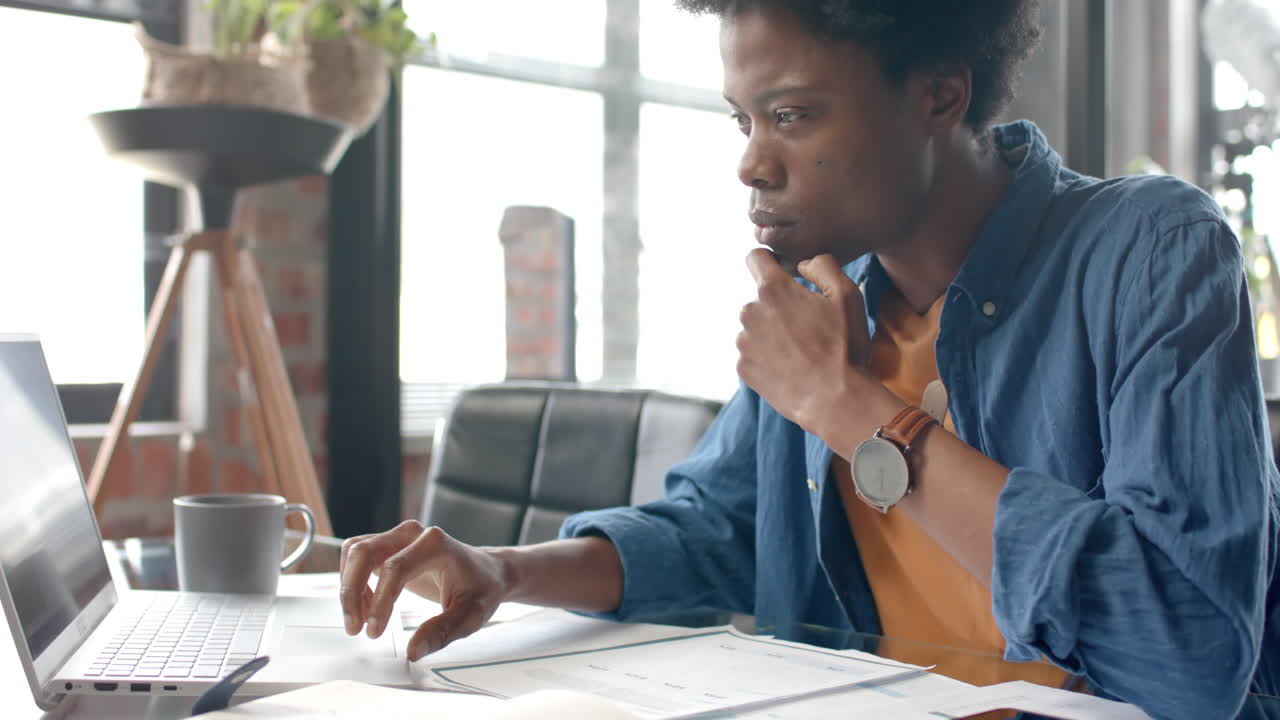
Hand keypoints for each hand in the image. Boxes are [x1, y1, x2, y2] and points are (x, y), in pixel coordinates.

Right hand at [339, 520, 507, 659]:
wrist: (486, 572)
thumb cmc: (481, 590)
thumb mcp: (471, 615)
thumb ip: (443, 632)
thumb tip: (412, 652)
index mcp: (435, 544)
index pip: (395, 568)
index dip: (380, 601)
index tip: (375, 632)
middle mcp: (413, 533)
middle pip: (364, 552)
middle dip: (351, 591)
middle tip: (354, 629)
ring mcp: (399, 536)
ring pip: (355, 551)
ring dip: (348, 586)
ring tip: (359, 622)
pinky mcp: (390, 546)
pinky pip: (358, 557)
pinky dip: (353, 582)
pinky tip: (366, 608)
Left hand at [737, 249, 871, 428]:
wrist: (835, 400)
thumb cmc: (844, 347)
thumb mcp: (847, 295)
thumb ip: (822, 265)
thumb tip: (802, 263)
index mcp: (773, 290)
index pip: (755, 258)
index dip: (770, 261)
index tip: (782, 273)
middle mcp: (750, 312)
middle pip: (762, 299)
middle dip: (780, 306)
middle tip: (809, 327)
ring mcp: (744, 342)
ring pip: (757, 327)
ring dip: (774, 333)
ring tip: (802, 352)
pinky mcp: (743, 368)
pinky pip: (754, 354)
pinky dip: (768, 357)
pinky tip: (791, 368)